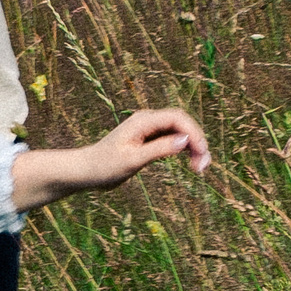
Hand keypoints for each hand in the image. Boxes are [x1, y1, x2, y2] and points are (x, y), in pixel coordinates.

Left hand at [10, 109, 211, 212]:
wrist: (86, 171)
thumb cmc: (104, 166)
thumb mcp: (133, 160)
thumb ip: (159, 149)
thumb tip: (185, 140)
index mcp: (143, 121)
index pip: (177, 119)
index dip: (194, 133)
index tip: (202, 153)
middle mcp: (148, 121)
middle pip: (182, 123)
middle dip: (197, 141)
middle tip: (204, 166)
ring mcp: (149, 129)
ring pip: (180, 132)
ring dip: (193, 147)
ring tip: (200, 168)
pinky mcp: (149, 140)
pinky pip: (173, 140)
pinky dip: (184, 150)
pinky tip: (191, 163)